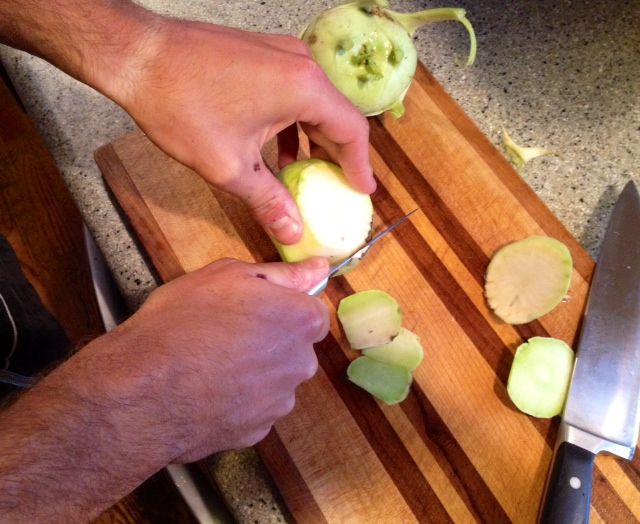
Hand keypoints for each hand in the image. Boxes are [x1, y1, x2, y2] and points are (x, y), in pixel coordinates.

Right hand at [93, 257, 329, 461]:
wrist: (144, 389)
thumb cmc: (184, 320)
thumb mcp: (229, 275)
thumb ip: (283, 274)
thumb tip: (318, 268)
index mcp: (301, 321)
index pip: (312, 312)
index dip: (283, 308)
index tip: (254, 309)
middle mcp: (301, 364)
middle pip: (295, 348)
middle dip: (271, 341)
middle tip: (226, 334)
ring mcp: (280, 403)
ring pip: (275, 380)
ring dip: (254, 373)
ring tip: (210, 365)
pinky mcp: (257, 432)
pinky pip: (254, 409)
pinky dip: (238, 401)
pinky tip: (206, 391)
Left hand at [110, 19, 374, 243]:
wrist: (138, 55)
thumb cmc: (181, 104)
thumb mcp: (228, 166)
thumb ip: (268, 201)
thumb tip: (291, 230)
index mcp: (304, 88)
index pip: (352, 131)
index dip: (360, 166)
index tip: (362, 191)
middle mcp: (301, 65)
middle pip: (337, 116)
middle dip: (338, 155)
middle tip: (339, 188)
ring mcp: (282, 54)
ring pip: (314, 104)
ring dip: (314, 140)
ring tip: (309, 175)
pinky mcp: (264, 54)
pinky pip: (293, 93)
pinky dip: (293, 123)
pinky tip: (278, 152)